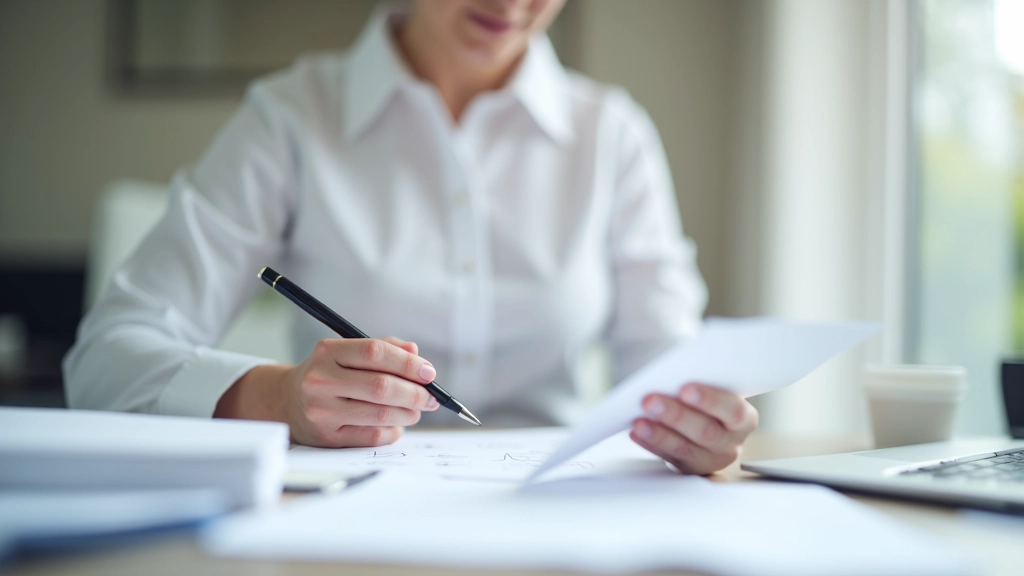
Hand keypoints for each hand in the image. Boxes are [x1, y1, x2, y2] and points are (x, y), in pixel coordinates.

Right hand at [216, 337, 438, 447]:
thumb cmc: (330, 373)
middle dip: (415, 393)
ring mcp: (322, 411)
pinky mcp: (327, 437)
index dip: (407, 363)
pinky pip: (371, 436)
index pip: (374, 352)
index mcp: (328, 352)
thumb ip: (384, 348)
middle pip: (381, 386)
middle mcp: (321, 380)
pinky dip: (392, 430)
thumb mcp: (348, 352)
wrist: (288, 401)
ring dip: (408, 413)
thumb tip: (415, 353)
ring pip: (380, 414)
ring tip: (415, 410)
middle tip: (431, 398)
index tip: (428, 373)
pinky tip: (395, 424)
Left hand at [630, 383, 757, 474]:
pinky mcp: (688, 468)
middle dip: (676, 416)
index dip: (710, 400)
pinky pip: (668, 457)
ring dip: (659, 434)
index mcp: (743, 418)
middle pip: (706, 432)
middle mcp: (730, 441)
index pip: (733, 411)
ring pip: (684, 448)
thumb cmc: (709, 399)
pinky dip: (650, 443)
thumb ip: (703, 382)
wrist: (705, 421)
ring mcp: (710, 458)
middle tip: (651, 401)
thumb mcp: (714, 388)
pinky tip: (637, 432)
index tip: (686, 389)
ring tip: (639, 421)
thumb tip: (674, 374)